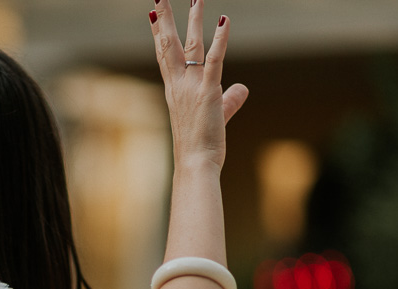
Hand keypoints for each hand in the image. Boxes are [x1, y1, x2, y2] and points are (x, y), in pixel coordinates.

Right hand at [150, 0, 248, 169]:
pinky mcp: (208, 92)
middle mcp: (179, 84)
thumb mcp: (217, 117)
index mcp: (175, 89)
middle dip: (166, 18)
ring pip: (191, 46)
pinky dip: (220, 40)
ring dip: (193, 20)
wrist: (195, 164)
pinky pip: (214, 60)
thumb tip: (242, 88)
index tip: (154, 13)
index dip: (159, 33)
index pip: (164, 55)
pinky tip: (224, 20)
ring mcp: (192, 87)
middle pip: (169, 44)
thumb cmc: (201, 146)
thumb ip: (229, 99)